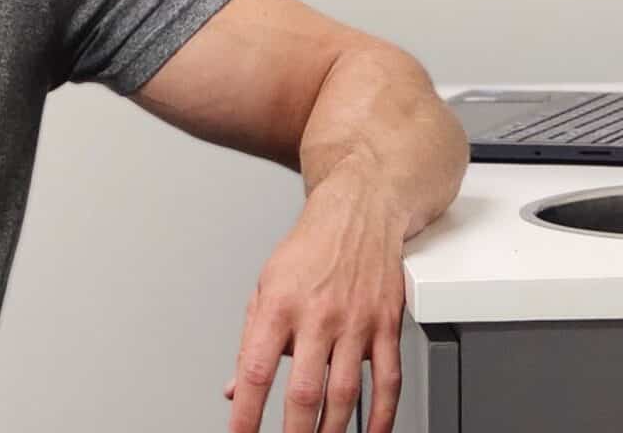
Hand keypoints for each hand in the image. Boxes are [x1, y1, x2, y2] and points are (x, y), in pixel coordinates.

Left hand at [223, 161, 407, 432]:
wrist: (359, 211)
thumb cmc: (310, 248)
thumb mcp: (265, 287)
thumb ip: (250, 341)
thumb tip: (234, 388)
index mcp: (279, 306)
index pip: (255, 371)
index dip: (246, 412)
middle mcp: (318, 316)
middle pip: (304, 391)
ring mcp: (357, 322)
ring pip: (346, 393)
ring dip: (333, 431)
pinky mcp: (387, 325)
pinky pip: (388, 379)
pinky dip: (382, 414)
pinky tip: (373, 432)